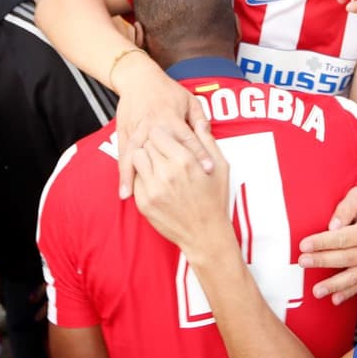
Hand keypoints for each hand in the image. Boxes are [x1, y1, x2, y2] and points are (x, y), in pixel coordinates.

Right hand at [115, 55, 212, 199]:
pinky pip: (124, 161)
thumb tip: (208, 133)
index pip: (188, 139)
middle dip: (171, 171)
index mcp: (171, 118)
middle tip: (182, 194)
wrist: (137, 79)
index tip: (208, 169)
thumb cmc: (167, 90)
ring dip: (145, 180)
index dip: (199, 153)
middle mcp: (154, 127)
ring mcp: (137, 133)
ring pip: (140, 159)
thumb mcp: (189, 99)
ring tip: (151, 199)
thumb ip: (199, 117)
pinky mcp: (125, 138)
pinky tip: (125, 193)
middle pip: (162, 152)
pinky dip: (125, 177)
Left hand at [132, 122, 229, 253]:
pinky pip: (135, 179)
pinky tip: (155, 181)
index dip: (163, 135)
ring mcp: (153, 189)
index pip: (158, 134)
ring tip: (157, 164)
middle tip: (162, 151)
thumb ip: (208, 142)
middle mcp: (166, 173)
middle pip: (145, 144)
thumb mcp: (221, 167)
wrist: (205, 234)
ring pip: (136, 159)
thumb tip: (201, 122)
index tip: (167, 140)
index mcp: (185, 161)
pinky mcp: (144, 203)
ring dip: (145, 158)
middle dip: (153, 145)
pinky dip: (142, 176)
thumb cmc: (215, 200)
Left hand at [299, 187, 356, 303]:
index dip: (322, 242)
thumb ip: (346, 207)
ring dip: (333, 285)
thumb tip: (334, 225)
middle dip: (322, 260)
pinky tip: (335, 300)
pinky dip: (348, 293)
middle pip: (345, 258)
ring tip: (316, 291)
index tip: (304, 245)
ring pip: (352, 276)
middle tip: (303, 262)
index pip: (342, 238)